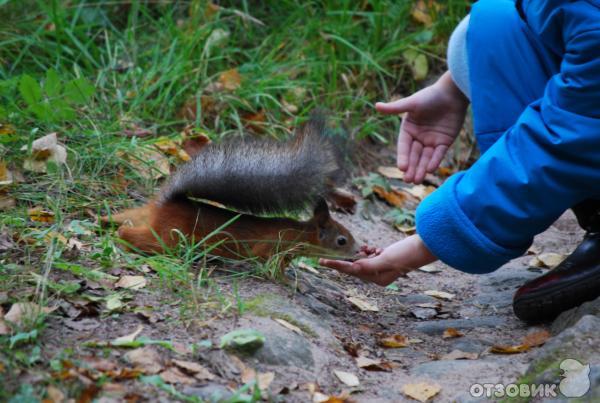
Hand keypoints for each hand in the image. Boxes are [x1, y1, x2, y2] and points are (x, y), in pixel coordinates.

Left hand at [319, 235, 437, 285]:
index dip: (336, 265)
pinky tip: (375, 248)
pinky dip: (369, 250)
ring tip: (370, 249)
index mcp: (378, 279)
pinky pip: (370, 256)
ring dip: (361, 253)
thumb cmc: (407, 253)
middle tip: (345, 251)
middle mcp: (379, 276)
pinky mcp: (385, 259)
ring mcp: (382, 267)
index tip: (322, 261)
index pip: (352, 271)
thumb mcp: (387, 259)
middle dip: (350, 258)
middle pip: (355, 267)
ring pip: (362, 260)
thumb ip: (369, 264)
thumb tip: (353, 267)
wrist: (424, 246)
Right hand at [376, 71, 468, 182]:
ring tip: (417, 180)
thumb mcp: (412, 103)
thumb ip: (395, 108)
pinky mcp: (444, 142)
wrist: (453, 93)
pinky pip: (439, 154)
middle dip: (411, 167)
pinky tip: (430, 170)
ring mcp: (432, 140)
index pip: (404, 146)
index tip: (402, 168)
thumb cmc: (430, 96)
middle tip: (408, 180)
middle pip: (414, 155)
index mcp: (408, 129)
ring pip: (425, 158)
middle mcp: (419, 137)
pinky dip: (435, 161)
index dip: (402, 157)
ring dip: (421, 169)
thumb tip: (376, 105)